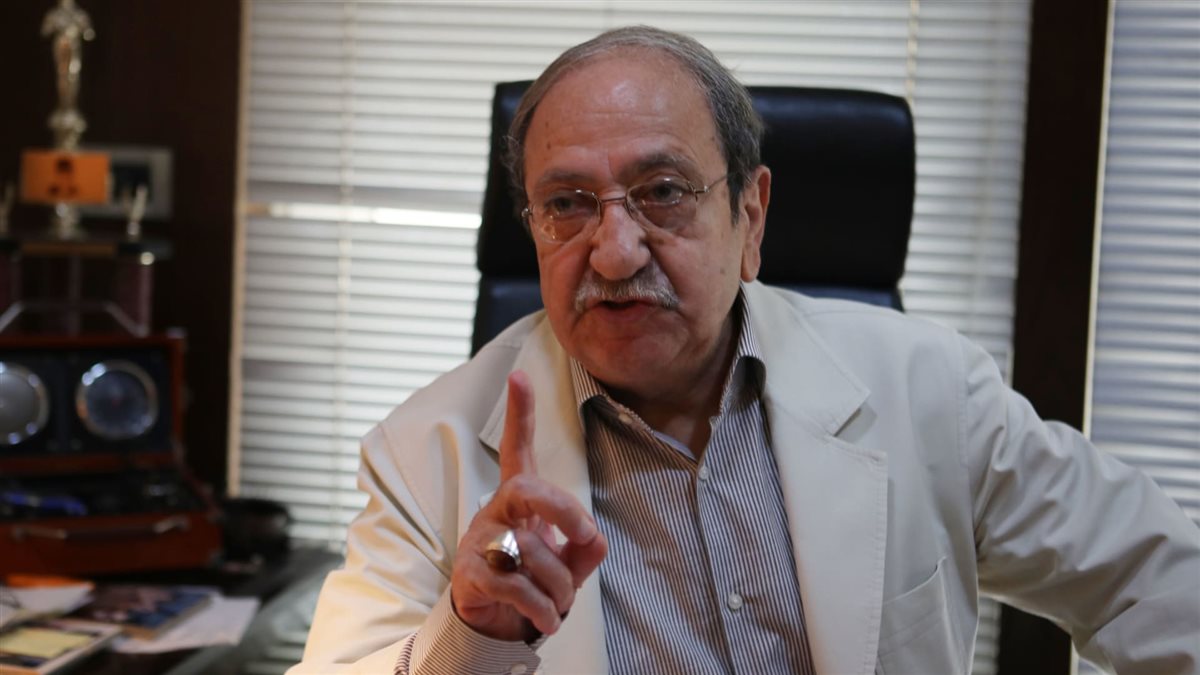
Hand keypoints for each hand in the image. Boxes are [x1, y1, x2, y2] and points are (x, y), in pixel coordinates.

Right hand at [450, 370, 607, 641]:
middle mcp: (496, 512)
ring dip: (559, 583)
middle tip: (585, 534)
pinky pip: (516, 587)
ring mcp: (480, 542)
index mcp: (520, 500)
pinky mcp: (471, 576)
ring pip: (530, 550)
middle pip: (524, 488)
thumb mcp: (567, 562)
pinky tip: (547, 619)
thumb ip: (585, 549)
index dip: (518, 413)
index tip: (518, 375)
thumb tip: (595, 539)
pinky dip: (542, 608)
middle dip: (562, 508)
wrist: (493, 623)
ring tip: (560, 602)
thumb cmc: (533, 580)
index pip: (516, 449)